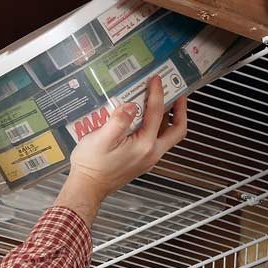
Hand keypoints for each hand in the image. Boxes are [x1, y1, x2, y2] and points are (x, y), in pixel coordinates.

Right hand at [56, 76, 187, 224]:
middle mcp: (151, 153)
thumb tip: (131, 105)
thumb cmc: (92, 165)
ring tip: (163, 103)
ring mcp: (147, 159)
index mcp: (145, 145)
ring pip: (167, 136)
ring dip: (169, 119)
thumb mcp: (101, 138)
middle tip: (178, 94)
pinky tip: (144, 119)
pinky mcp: (141, 161)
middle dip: (180, 111)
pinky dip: (156, 127)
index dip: (157, 93)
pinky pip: (155, 141)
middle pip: (176, 130)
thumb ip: (118, 120)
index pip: (156, 113)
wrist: (87, 187)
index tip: (157, 80)